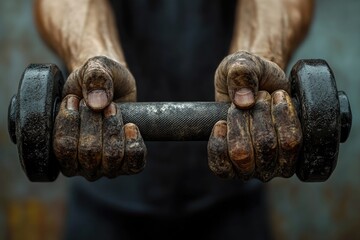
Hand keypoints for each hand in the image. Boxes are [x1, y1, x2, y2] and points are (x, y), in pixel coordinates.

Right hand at [53, 56, 146, 180]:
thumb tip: (98, 103)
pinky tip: (131, 127)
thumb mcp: (92, 68)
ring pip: (111, 158)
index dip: (70, 122)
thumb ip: (94, 78)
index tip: (75, 100)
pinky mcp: (126, 162)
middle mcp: (81, 162)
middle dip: (96, 121)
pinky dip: (134, 143)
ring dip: (114, 128)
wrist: (114, 82)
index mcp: (62, 146)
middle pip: (88, 152)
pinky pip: (134, 164)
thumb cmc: (95, 80)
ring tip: (113, 109)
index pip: (64, 148)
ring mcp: (105, 165)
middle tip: (101, 104)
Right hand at [208, 51, 301, 181]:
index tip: (220, 122)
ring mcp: (271, 163)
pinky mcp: (293, 154)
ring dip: (265, 114)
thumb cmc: (244, 78)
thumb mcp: (233, 67)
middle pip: (243, 153)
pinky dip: (285, 115)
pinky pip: (292, 142)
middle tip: (246, 100)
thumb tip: (245, 101)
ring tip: (263, 96)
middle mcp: (248, 167)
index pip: (220, 167)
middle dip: (244, 118)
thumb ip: (236, 76)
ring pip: (268, 146)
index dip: (219, 143)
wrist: (268, 77)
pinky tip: (279, 99)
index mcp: (224, 157)